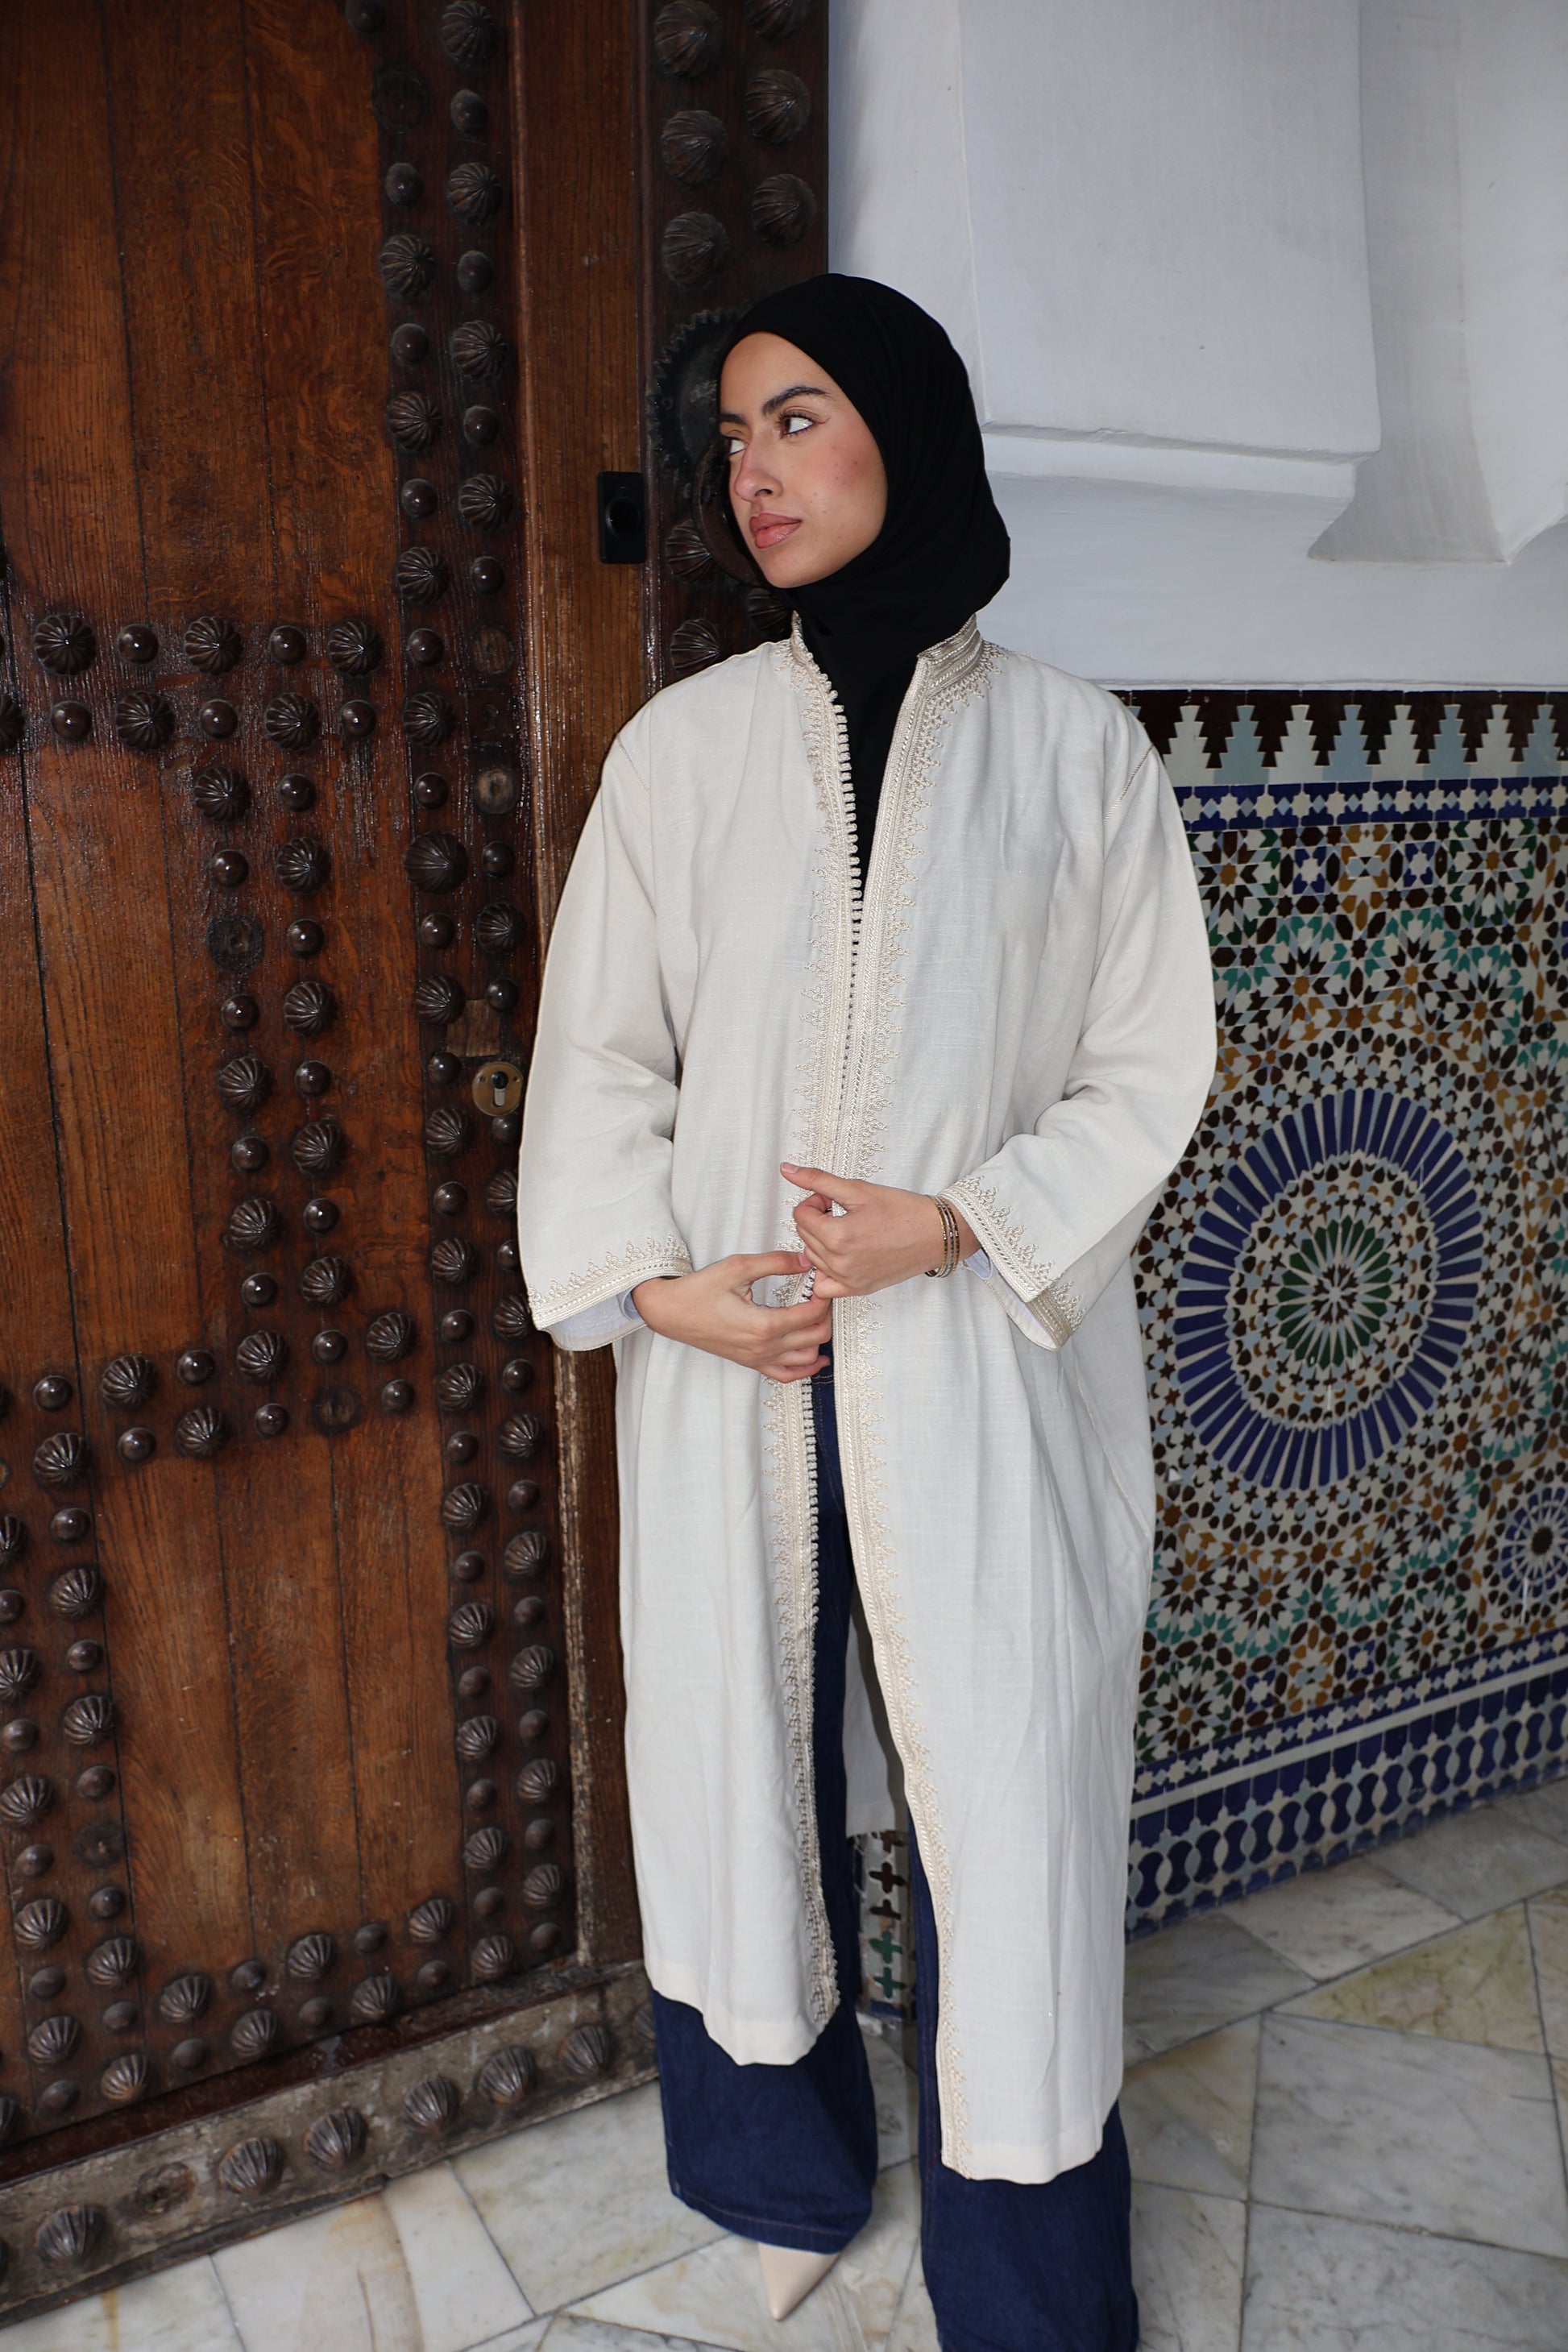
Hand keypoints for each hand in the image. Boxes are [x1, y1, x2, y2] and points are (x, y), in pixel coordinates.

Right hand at [631, 1252, 830, 1382]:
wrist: (671, 1312)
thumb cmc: (699, 1291)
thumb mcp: (738, 1267)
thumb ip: (775, 1262)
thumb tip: (804, 1261)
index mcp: (764, 1325)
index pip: (812, 1314)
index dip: (823, 1296)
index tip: (820, 1281)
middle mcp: (764, 1348)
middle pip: (816, 1337)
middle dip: (825, 1314)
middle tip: (820, 1295)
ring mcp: (758, 1359)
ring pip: (808, 1359)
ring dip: (819, 1339)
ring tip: (816, 1317)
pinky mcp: (751, 1363)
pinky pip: (788, 1375)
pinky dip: (806, 1368)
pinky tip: (815, 1356)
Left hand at [782, 1164, 977, 1299]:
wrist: (936, 1234)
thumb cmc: (904, 1211)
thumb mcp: (859, 1189)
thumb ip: (819, 1180)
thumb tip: (788, 1170)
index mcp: (838, 1237)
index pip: (800, 1215)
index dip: (814, 1200)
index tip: (832, 1199)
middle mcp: (840, 1263)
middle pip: (804, 1236)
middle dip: (817, 1219)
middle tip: (842, 1211)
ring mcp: (848, 1280)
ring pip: (812, 1258)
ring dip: (821, 1241)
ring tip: (847, 1230)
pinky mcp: (857, 1289)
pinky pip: (823, 1286)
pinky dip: (825, 1271)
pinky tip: (840, 1256)